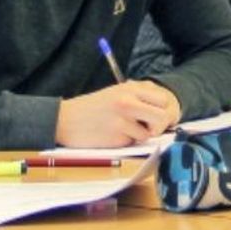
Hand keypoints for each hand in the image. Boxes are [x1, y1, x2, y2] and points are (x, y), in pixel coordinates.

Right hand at [55, 81, 181, 147]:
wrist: (65, 120)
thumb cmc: (91, 108)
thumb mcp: (114, 93)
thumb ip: (137, 96)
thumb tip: (163, 107)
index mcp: (129, 88)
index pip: (163, 98)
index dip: (165, 110)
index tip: (158, 117)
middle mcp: (128, 100)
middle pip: (163, 115)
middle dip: (160, 125)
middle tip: (149, 128)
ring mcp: (123, 118)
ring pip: (150, 132)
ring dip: (141, 135)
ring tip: (125, 130)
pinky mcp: (117, 134)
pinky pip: (134, 142)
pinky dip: (128, 141)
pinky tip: (114, 135)